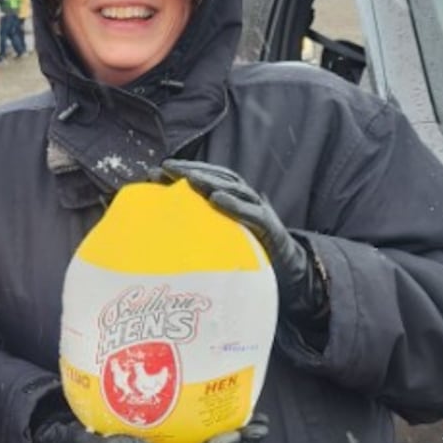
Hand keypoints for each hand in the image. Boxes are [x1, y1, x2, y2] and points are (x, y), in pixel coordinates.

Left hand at [159, 158, 327, 334]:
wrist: (286, 273)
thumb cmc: (244, 254)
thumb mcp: (218, 237)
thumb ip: (198, 224)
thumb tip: (161, 220)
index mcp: (233, 200)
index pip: (207, 178)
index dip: (184, 171)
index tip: (156, 172)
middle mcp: (246, 200)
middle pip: (219, 178)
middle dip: (192, 171)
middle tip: (167, 169)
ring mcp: (259, 212)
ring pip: (236, 189)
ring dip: (211, 181)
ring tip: (188, 179)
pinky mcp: (270, 229)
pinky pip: (253, 214)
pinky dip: (235, 205)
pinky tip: (216, 199)